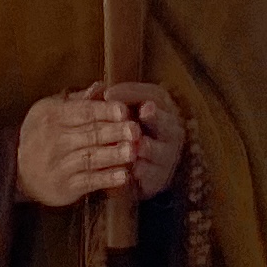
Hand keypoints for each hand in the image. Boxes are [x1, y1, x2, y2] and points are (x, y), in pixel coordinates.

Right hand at [15, 91, 147, 207]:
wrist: (18, 170)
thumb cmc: (41, 134)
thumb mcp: (51, 110)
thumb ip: (78, 100)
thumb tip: (102, 86)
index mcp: (54, 117)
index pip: (83, 112)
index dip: (105, 111)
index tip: (125, 110)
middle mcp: (55, 140)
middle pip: (90, 134)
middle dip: (115, 132)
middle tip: (136, 130)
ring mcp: (60, 164)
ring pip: (91, 158)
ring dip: (113, 155)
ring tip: (133, 152)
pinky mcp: (65, 186)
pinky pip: (89, 181)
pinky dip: (106, 179)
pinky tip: (123, 176)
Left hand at [98, 81, 187, 197]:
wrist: (125, 172)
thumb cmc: (119, 134)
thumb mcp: (114, 116)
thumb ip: (106, 103)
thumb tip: (96, 88)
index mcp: (161, 109)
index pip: (155, 95)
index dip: (134, 92)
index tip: (110, 93)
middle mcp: (170, 130)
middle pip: (166, 121)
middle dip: (156, 116)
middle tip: (145, 111)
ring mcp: (167, 156)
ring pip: (162, 150)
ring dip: (150, 147)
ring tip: (139, 145)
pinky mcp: (159, 178)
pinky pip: (155, 174)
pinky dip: (145, 171)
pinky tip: (134, 169)